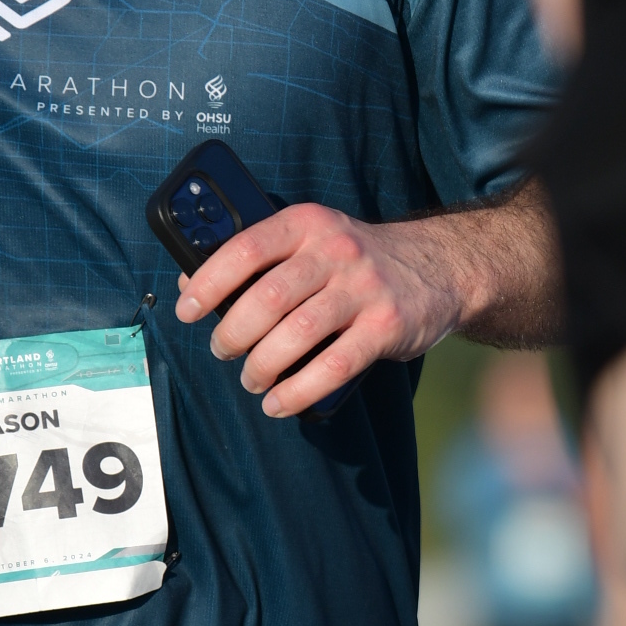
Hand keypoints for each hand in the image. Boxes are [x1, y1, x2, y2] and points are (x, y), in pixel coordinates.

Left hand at [174, 185, 557, 417]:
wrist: (439, 267)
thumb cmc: (355, 261)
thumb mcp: (311, 241)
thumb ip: (259, 258)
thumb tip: (189, 285)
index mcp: (307, 224)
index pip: (246, 249)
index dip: (209, 284)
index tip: (186, 311)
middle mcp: (337, 251)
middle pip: (268, 298)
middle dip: (233, 334)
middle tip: (223, 351)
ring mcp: (365, 289)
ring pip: (298, 334)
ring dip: (262, 366)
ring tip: (252, 379)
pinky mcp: (387, 327)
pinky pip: (334, 366)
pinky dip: (298, 391)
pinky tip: (279, 401)